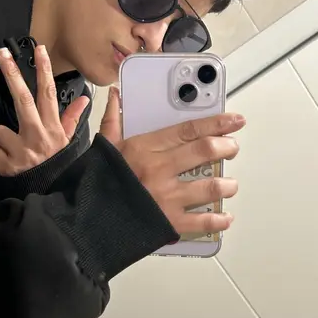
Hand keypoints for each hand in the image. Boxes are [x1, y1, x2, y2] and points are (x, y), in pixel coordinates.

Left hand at [0, 45, 88, 176]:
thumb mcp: (67, 143)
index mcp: (53, 129)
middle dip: (11, 74)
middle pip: (22, 99)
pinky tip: (7, 159)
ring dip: (3, 137)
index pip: (48, 95)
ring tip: (15, 149)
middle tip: (1, 53)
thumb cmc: (56, 166)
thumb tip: (85, 98)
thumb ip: (71, 119)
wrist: (48, 195)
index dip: (44, 70)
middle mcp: (38, 136)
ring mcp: (21, 150)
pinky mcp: (6, 164)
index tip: (39, 49)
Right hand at [100, 87, 244, 235]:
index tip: (234, 120)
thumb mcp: (103, 148)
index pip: (188, 129)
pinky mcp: (169, 223)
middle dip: (226, 148)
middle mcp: (159, 170)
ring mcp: (166, 197)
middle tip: (232, 148)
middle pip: (205, 151)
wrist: (84, 222)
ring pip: (210, 186)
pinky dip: (218, 220)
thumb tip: (115, 95)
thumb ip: (114, 120)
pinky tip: (224, 218)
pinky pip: (202, 221)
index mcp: (145, 148)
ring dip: (226, 185)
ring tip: (230, 185)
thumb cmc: (95, 185)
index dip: (216, 123)